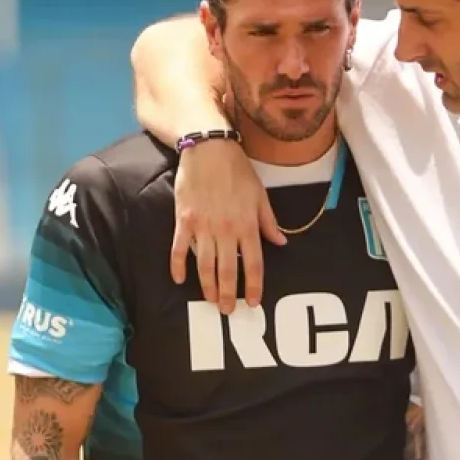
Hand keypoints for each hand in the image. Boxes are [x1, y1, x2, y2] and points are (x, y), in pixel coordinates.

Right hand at [171, 139, 284, 312]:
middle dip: (228, 294)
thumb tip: (281, 242)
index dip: (253, 286)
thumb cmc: (237, 171)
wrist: (208, 149)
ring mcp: (203, 227)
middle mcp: (226, 230)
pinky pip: (179, 248)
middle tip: (228, 311)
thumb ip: (269, 222)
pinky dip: (178, 265)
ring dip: (207, 286)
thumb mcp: (260, 196)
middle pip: (227, 271)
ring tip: (210, 301)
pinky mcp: (184, 220)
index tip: (253, 302)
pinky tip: (179, 279)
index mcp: (247, 226)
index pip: (253, 265)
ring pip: (205, 265)